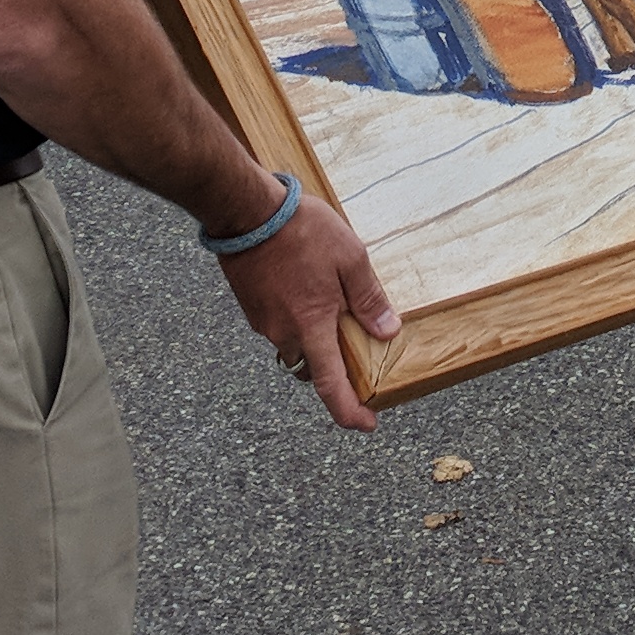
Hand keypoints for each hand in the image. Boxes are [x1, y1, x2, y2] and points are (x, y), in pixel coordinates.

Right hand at [218, 190, 400, 430]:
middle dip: (332, 366)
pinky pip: (279, 326)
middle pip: (312, 367)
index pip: (331, 387)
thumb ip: (369, 299)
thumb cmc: (300, 231)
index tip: (366, 423)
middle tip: (354, 344)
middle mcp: (283, 333)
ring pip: (294, 345)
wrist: (246, 211)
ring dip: (313, 336)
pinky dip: (296, 319)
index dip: (350, 412)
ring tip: (330, 304)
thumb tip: (388, 331)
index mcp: (310, 327)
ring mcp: (262, 322)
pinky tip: (306, 288)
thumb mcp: (350, 258)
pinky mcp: (251, 307)